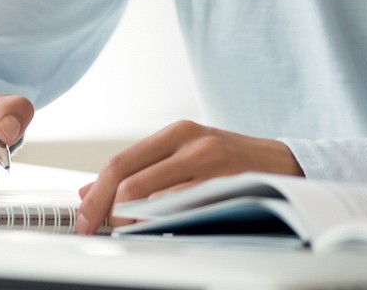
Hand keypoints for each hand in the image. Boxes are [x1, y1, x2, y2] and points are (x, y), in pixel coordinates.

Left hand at [75, 121, 300, 233]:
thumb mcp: (187, 155)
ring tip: (125, 232)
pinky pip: (179, 211)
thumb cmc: (233, 163)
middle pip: (127, 180)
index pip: (120, 163)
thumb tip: (89, 193)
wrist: (285, 166)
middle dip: (103, 212)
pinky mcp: (225, 187)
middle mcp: (192, 142)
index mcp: (177, 133)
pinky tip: (157, 231)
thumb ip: (142, 170)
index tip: (80, 220)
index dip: (93, 196)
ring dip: (129, 222)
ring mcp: (210, 165)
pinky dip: (159, 224)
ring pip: (149, 198)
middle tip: (94, 232)